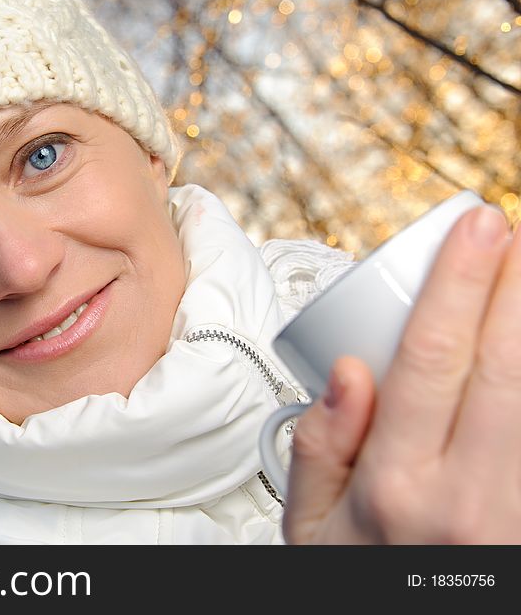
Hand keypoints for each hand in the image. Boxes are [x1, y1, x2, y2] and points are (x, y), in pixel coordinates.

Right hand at [283, 205, 518, 543]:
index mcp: (394, 486)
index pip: (434, 359)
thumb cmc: (359, 582)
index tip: (477, 231)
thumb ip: (318, 447)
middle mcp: (464, 498)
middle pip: (503, 366)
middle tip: (513, 229)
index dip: (461, 285)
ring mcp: (515, 514)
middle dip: (514, 285)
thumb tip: (349, 372)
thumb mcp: (308, 529)